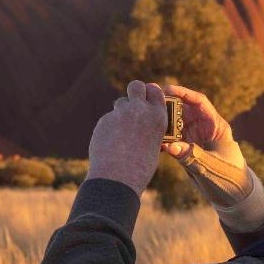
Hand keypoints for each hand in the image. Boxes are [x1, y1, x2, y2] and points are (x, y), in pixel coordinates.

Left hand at [85, 80, 166, 195]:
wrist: (118, 177)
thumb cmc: (139, 168)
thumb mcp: (153, 145)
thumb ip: (148, 129)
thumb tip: (141, 122)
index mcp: (158, 117)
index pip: (155, 91)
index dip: (149, 92)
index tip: (146, 96)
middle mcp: (141, 111)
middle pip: (136, 86)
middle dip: (134, 91)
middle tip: (131, 103)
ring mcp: (122, 113)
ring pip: (120, 102)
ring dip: (120, 112)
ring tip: (120, 133)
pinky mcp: (105, 119)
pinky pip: (108, 119)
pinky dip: (109, 128)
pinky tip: (109, 143)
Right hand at [160, 85, 253, 207]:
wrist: (233, 196)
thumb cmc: (229, 178)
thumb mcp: (211, 166)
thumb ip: (191, 156)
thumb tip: (170, 146)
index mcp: (216, 126)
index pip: (199, 102)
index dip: (183, 93)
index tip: (167, 90)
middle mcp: (204, 129)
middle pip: (183, 110)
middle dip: (167, 105)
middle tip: (149, 101)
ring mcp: (194, 139)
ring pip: (174, 125)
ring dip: (161, 123)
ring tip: (145, 120)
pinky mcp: (186, 151)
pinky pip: (171, 141)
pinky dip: (162, 140)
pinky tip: (150, 141)